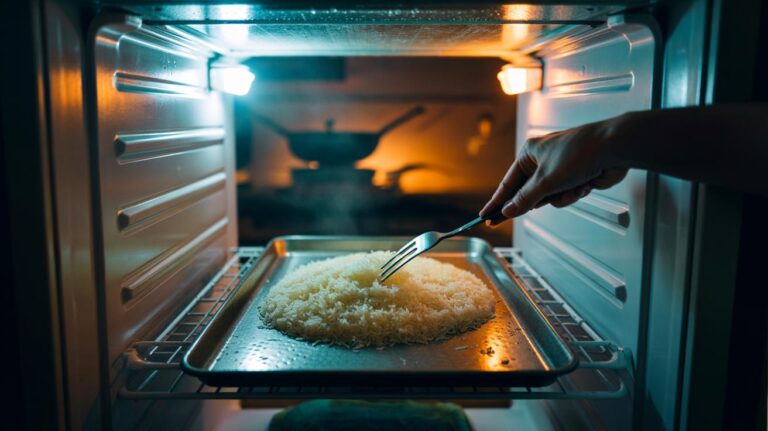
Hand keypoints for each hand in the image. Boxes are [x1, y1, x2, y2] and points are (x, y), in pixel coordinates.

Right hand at [480, 119, 627, 225]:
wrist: (613, 148)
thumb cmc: (578, 154)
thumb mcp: (546, 181)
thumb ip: (525, 199)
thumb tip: (507, 211)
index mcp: (529, 154)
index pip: (507, 184)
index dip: (496, 202)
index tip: (486, 216)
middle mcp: (541, 160)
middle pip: (529, 192)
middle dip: (539, 199)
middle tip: (539, 205)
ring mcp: (559, 169)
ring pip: (549, 197)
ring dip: (561, 197)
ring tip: (573, 188)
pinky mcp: (574, 177)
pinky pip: (565, 195)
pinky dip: (573, 194)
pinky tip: (585, 185)